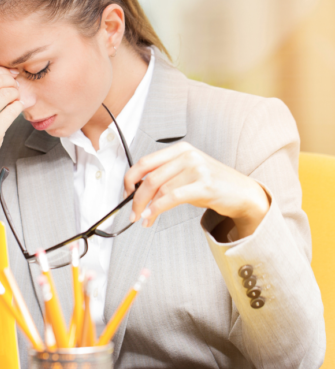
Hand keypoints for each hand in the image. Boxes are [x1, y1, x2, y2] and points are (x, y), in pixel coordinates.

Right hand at [0, 67, 23, 219]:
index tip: (11, 76)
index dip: (2, 71)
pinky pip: (13, 109)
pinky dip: (19, 106)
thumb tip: (4, 73)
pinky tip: (17, 110)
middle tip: (16, 88)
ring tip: (16, 100)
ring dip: (17, 94)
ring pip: (7, 93)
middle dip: (11, 81)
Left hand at [123, 142, 270, 238]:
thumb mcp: (186, 174)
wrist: (242, 193)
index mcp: (180, 150)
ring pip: (159, 189)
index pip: (144, 162)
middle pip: (150, 177)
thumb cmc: (211, 184)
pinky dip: (157, 209)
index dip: (130, 179)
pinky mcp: (204, 185)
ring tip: (143, 218)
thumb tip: (138, 192)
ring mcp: (197, 169)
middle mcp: (187, 156)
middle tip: (132, 212)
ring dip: (146, 207)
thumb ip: (165, 177)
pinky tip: (151, 217)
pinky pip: (172, 197)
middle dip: (135, 197)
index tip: (126, 193)